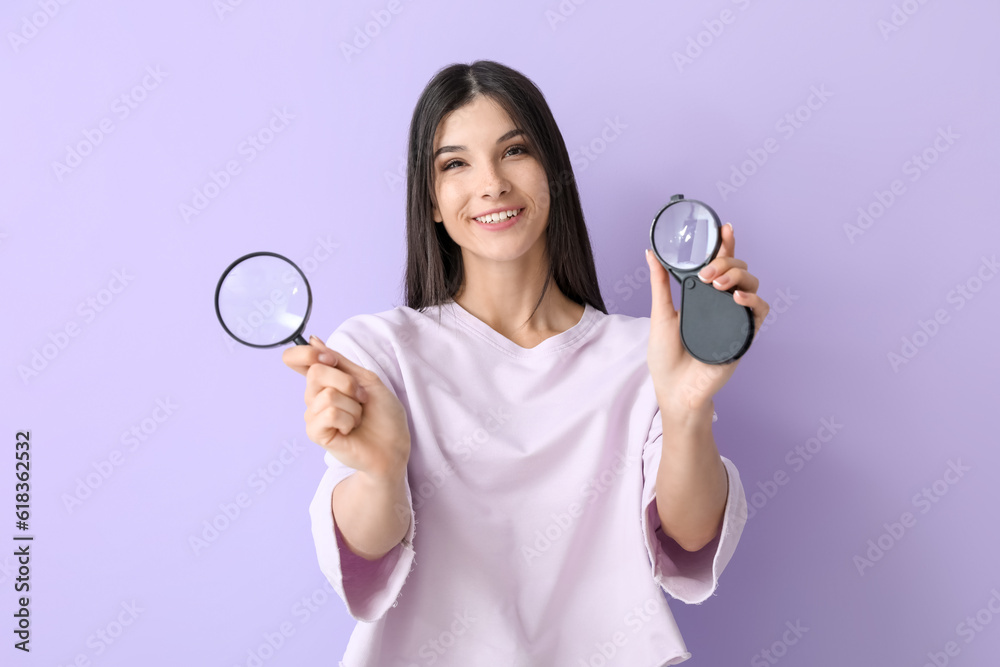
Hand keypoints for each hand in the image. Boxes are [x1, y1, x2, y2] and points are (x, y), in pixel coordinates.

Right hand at [282, 335, 410, 479]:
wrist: (394, 446)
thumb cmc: (384, 415)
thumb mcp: (366, 379)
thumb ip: (340, 362)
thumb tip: (313, 340)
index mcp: (324, 381)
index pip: (295, 358)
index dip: (306, 353)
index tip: (331, 359)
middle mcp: (314, 396)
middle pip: (316, 371)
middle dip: (348, 383)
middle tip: (361, 398)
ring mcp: (313, 415)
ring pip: (327, 394)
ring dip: (353, 405)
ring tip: (358, 417)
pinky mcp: (316, 433)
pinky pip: (329, 413)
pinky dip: (348, 419)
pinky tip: (351, 429)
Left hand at [644, 222, 769, 416]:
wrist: (675, 390)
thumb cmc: (667, 358)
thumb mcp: (661, 314)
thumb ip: (661, 284)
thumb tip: (651, 254)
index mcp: (703, 297)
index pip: (719, 265)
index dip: (725, 245)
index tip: (725, 228)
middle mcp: (722, 305)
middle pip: (738, 270)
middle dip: (727, 261)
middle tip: (707, 272)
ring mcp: (735, 319)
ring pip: (752, 285)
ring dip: (738, 276)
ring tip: (718, 282)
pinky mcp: (744, 336)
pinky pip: (759, 312)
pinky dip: (752, 301)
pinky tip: (738, 299)